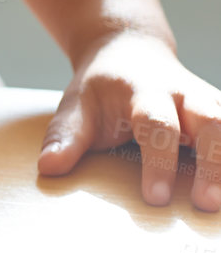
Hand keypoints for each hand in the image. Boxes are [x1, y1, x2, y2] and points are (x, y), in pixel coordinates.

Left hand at [38, 27, 220, 209]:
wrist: (128, 48)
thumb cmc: (102, 88)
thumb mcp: (78, 104)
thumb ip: (65, 136)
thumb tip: (48, 168)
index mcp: (145, 92)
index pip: (156, 124)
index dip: (159, 161)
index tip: (156, 198)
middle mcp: (185, 94)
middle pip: (211, 122)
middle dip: (212, 162)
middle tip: (205, 204)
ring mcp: (208, 103)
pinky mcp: (220, 114)